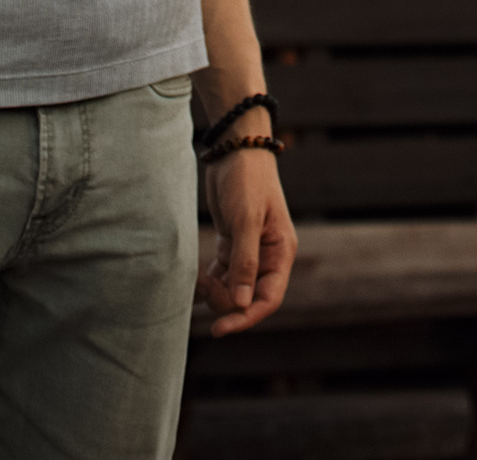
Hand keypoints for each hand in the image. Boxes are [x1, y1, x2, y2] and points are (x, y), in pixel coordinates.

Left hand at [200, 148, 295, 334]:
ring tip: (198, 279)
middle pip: (248, 299)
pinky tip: (196, 278)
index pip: (268, 299)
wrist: (234, 147)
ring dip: (214, 293)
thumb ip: (245, 262)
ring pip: (232, 291)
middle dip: (225, 301)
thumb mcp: (246, 220)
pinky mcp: (231, 245)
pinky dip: (208, 283)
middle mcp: (268, 256)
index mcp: (281, 252)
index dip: (246, 318)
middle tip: (205, 285)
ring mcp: (249, 252)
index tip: (220, 329)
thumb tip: (242, 304)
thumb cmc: (246, 179)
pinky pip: (221, 277)